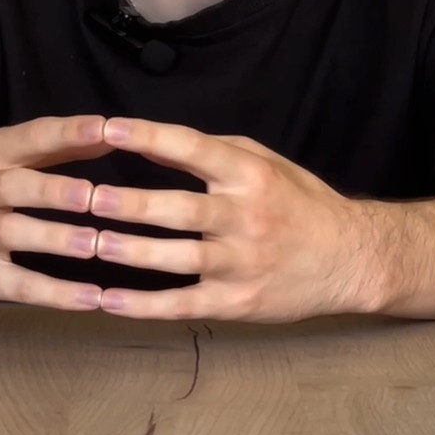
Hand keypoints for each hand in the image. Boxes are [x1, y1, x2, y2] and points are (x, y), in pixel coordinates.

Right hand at [0, 116, 112, 308]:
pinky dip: (54, 293)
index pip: (30, 137)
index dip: (68, 132)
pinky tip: (90, 298)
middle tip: (94, 196)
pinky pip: (17, 285)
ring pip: (12, 233)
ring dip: (54, 238)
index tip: (108, 127)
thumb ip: (51, 151)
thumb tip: (111, 135)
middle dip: (54, 189)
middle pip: (15, 185)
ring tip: (94, 245)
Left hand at [90, 118, 382, 322]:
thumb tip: (150, 141)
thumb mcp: (266, 164)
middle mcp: (245, 218)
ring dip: (127, 253)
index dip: (147, 137)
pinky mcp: (236, 302)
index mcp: (250, 176)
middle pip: (176, 210)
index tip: (106, 128)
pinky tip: (108, 301)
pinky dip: (142, 306)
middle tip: (83, 198)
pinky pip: (182, 305)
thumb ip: (212, 151)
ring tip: (87, 245)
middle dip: (126, 204)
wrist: (351, 261)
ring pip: (174, 259)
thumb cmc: (301, 205)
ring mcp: (240, 264)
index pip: (192, 149)